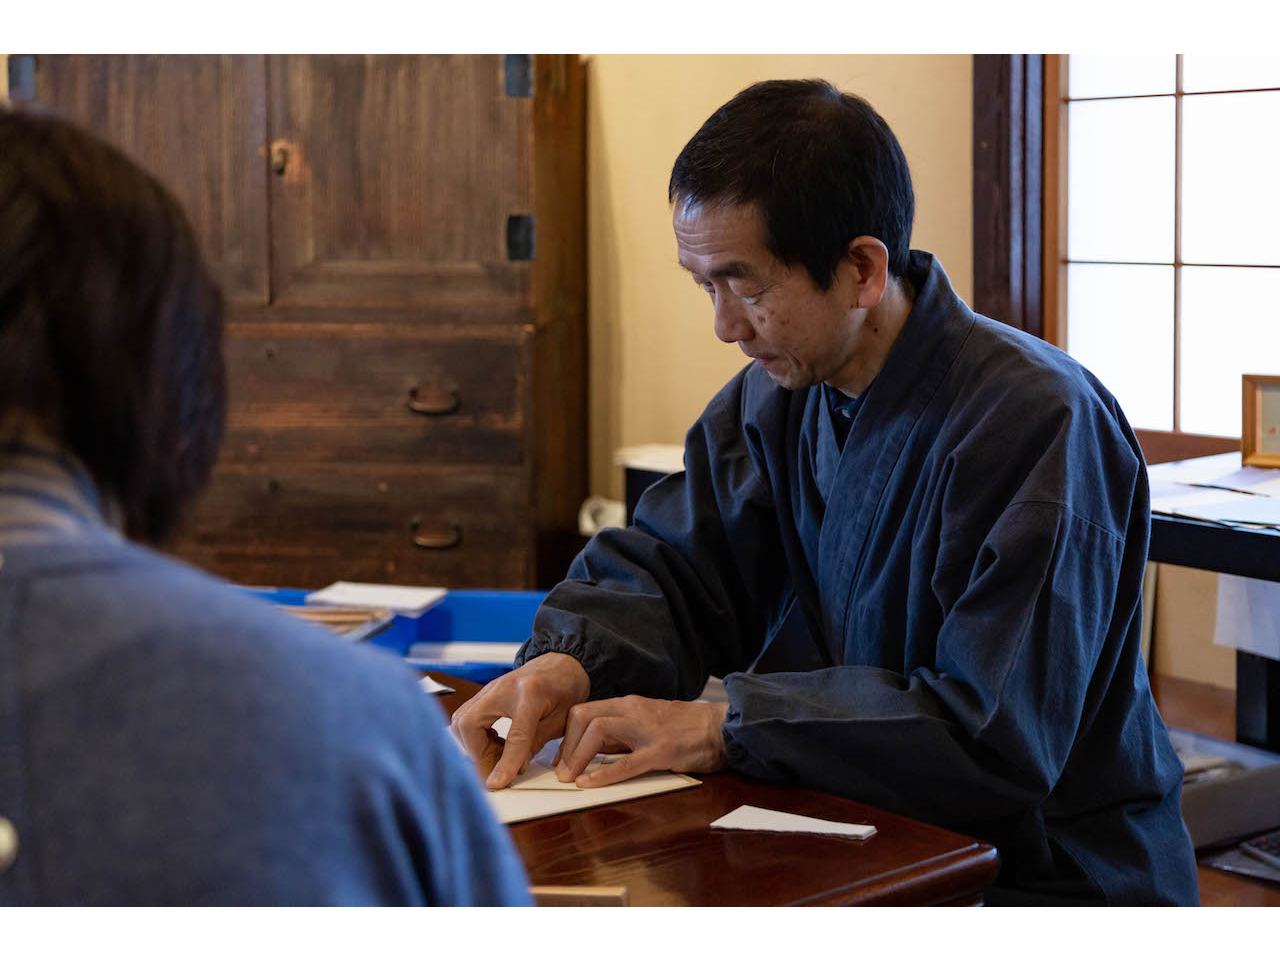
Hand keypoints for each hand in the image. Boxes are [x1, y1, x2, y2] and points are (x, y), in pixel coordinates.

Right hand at [450, 652, 589, 788]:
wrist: (561, 663)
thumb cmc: (565, 688)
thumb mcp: (559, 721)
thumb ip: (534, 745)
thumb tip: (513, 770)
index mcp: (530, 694)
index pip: (513, 735)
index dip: (504, 763)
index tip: (497, 783)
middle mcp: (503, 688)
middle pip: (468, 724)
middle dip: (477, 751)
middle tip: (496, 765)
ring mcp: (490, 688)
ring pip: (461, 721)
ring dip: (474, 744)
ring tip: (497, 753)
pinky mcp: (484, 693)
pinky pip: (465, 717)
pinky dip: (474, 735)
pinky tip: (495, 742)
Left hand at [554, 696, 729, 787]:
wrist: (721, 727)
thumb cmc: (685, 728)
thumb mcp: (646, 722)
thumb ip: (621, 733)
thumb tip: (590, 751)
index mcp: (627, 705)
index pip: (583, 710)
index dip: (565, 735)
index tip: (560, 757)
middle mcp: (632, 711)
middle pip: (583, 716)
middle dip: (565, 744)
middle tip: (560, 770)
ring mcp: (646, 730)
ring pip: (598, 730)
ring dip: (577, 756)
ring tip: (569, 778)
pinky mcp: (661, 751)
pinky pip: (625, 762)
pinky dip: (602, 774)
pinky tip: (589, 784)